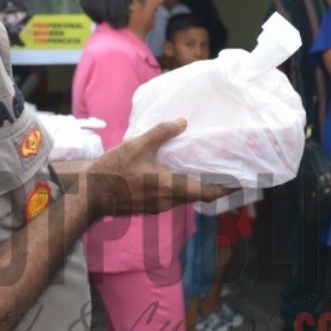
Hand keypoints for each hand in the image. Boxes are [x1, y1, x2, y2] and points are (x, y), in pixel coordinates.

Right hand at [87, 120, 236, 214]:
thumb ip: (162, 133)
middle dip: (214, 185)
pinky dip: (180, 188)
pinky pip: (172, 198)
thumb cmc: (112, 170)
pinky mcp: (149, 208)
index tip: (241, 181)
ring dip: (196, 186)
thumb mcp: (137, 145)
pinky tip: (176, 173)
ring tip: (203, 169)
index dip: (226, 189)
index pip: (208, 193)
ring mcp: (158, 207)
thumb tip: (183, 122)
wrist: (89, 194)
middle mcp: (168, 201)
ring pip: (185, 197)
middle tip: (224, 170)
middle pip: (199, 196)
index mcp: (170, 188)